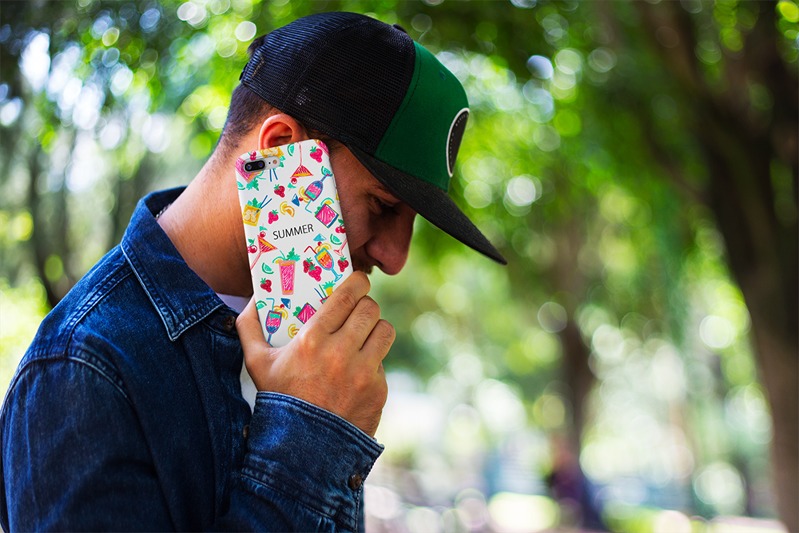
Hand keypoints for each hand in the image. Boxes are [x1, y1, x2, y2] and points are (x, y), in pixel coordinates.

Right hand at [236, 272, 393, 436]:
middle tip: (359, 309)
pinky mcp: (378, 390)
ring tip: (365, 334)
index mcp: (312, 340)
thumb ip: (248, 327)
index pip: (347, 296)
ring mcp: (363, 372)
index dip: (357, 282)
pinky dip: (373, 362)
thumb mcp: (256, 364)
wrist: (302, 449)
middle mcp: (341, 353)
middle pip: (370, 309)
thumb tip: (252, 300)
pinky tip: (358, 370)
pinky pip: (383, 362)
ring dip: (375, 329)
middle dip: (366, 305)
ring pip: (385, 331)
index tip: (358, 280)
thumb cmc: (279, 400)